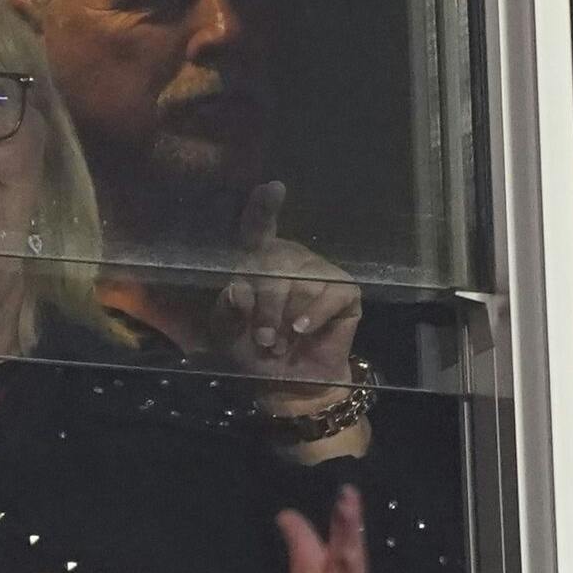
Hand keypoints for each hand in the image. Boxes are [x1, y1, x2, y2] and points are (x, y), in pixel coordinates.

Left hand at [207, 182, 362, 397]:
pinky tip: (303, 330)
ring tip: (279, 342)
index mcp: (258, 260)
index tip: (271, 189)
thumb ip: (227, 312)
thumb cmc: (254, 352)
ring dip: (286, 318)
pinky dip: (315, 315)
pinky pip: (331, 293)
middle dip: (265, 306)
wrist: (289, 384)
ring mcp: (319, 272)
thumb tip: (236, 289)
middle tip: (263, 338)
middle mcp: (290, 259)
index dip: (264, 208)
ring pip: (302, 282)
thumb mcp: (228, 335)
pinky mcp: (345, 291)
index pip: (258, 227)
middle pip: (276, 264)